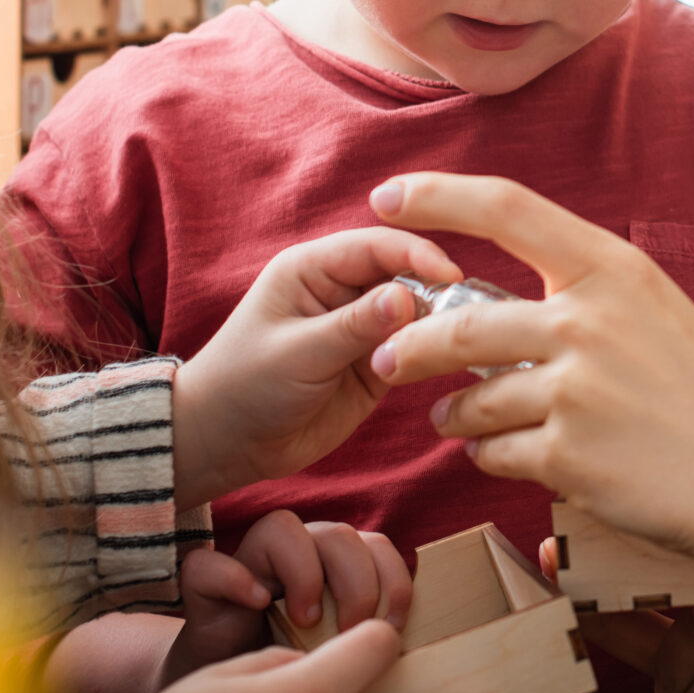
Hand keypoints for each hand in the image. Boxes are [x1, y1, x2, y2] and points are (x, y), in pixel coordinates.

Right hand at [165, 511, 413, 682]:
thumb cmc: (297, 679)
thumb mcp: (347, 660)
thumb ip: (377, 639)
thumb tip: (412, 643)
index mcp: (338, 566)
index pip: (378, 545)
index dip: (394, 579)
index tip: (394, 627)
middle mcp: (299, 553)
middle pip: (339, 534)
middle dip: (356, 583)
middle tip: (351, 631)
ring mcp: (250, 564)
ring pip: (283, 527)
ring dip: (305, 573)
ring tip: (306, 622)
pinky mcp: (205, 586)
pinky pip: (210, 562)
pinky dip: (235, 578)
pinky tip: (255, 604)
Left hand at [172, 227, 465, 507]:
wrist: (227, 445)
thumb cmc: (243, 386)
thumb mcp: (296, 354)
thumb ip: (352, 326)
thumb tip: (408, 297)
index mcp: (313, 268)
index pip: (376, 246)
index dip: (417, 255)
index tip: (452, 277)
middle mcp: (343, 290)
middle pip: (405, 275)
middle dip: (435, 290)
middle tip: (466, 315)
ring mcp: (362, 328)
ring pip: (416, 314)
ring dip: (438, 324)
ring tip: (461, 341)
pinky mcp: (377, 363)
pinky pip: (415, 349)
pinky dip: (433, 353)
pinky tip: (449, 360)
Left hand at [365, 174, 693, 568]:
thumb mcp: (658, 315)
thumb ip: (584, 301)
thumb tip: (492, 309)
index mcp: (614, 269)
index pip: (506, 207)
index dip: (436, 196)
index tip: (387, 196)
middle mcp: (589, 321)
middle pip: (458, 324)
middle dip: (410, 347)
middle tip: (390, 359)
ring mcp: (577, 391)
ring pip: (470, 399)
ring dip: (454, 414)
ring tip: (457, 419)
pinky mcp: (569, 457)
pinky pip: (494, 454)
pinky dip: (492, 457)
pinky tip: (513, 456)